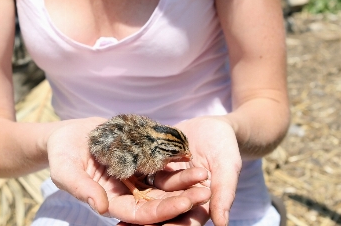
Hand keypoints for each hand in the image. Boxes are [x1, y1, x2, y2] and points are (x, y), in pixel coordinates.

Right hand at [45, 117, 211, 223]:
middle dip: (182, 198)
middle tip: (206, 192)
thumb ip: (81, 188)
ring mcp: (135, 175)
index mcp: (111, 201)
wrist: (69, 133)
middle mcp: (127, 192)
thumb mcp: (65, 170)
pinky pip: (160, 162)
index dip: (162, 212)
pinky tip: (192, 156)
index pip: (140, 214)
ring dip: (184, 181)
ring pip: (163, 183)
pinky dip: (175, 161)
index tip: (185, 204)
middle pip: (158, 201)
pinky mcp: (140, 158)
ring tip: (204, 174)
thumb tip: (100, 208)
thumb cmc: (62, 153)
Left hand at [119, 117, 239, 225]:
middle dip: (147, 222)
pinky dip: (130, 182)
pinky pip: (142, 177)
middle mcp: (180, 198)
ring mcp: (166, 185)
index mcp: (199, 204)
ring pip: (149, 198)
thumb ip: (224, 193)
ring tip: (115, 216)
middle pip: (163, 213)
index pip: (186, 220)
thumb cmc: (226, 147)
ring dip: (134, 209)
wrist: (213, 124)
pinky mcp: (155, 169)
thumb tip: (223, 224)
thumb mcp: (228, 168)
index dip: (173, 225)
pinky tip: (112, 185)